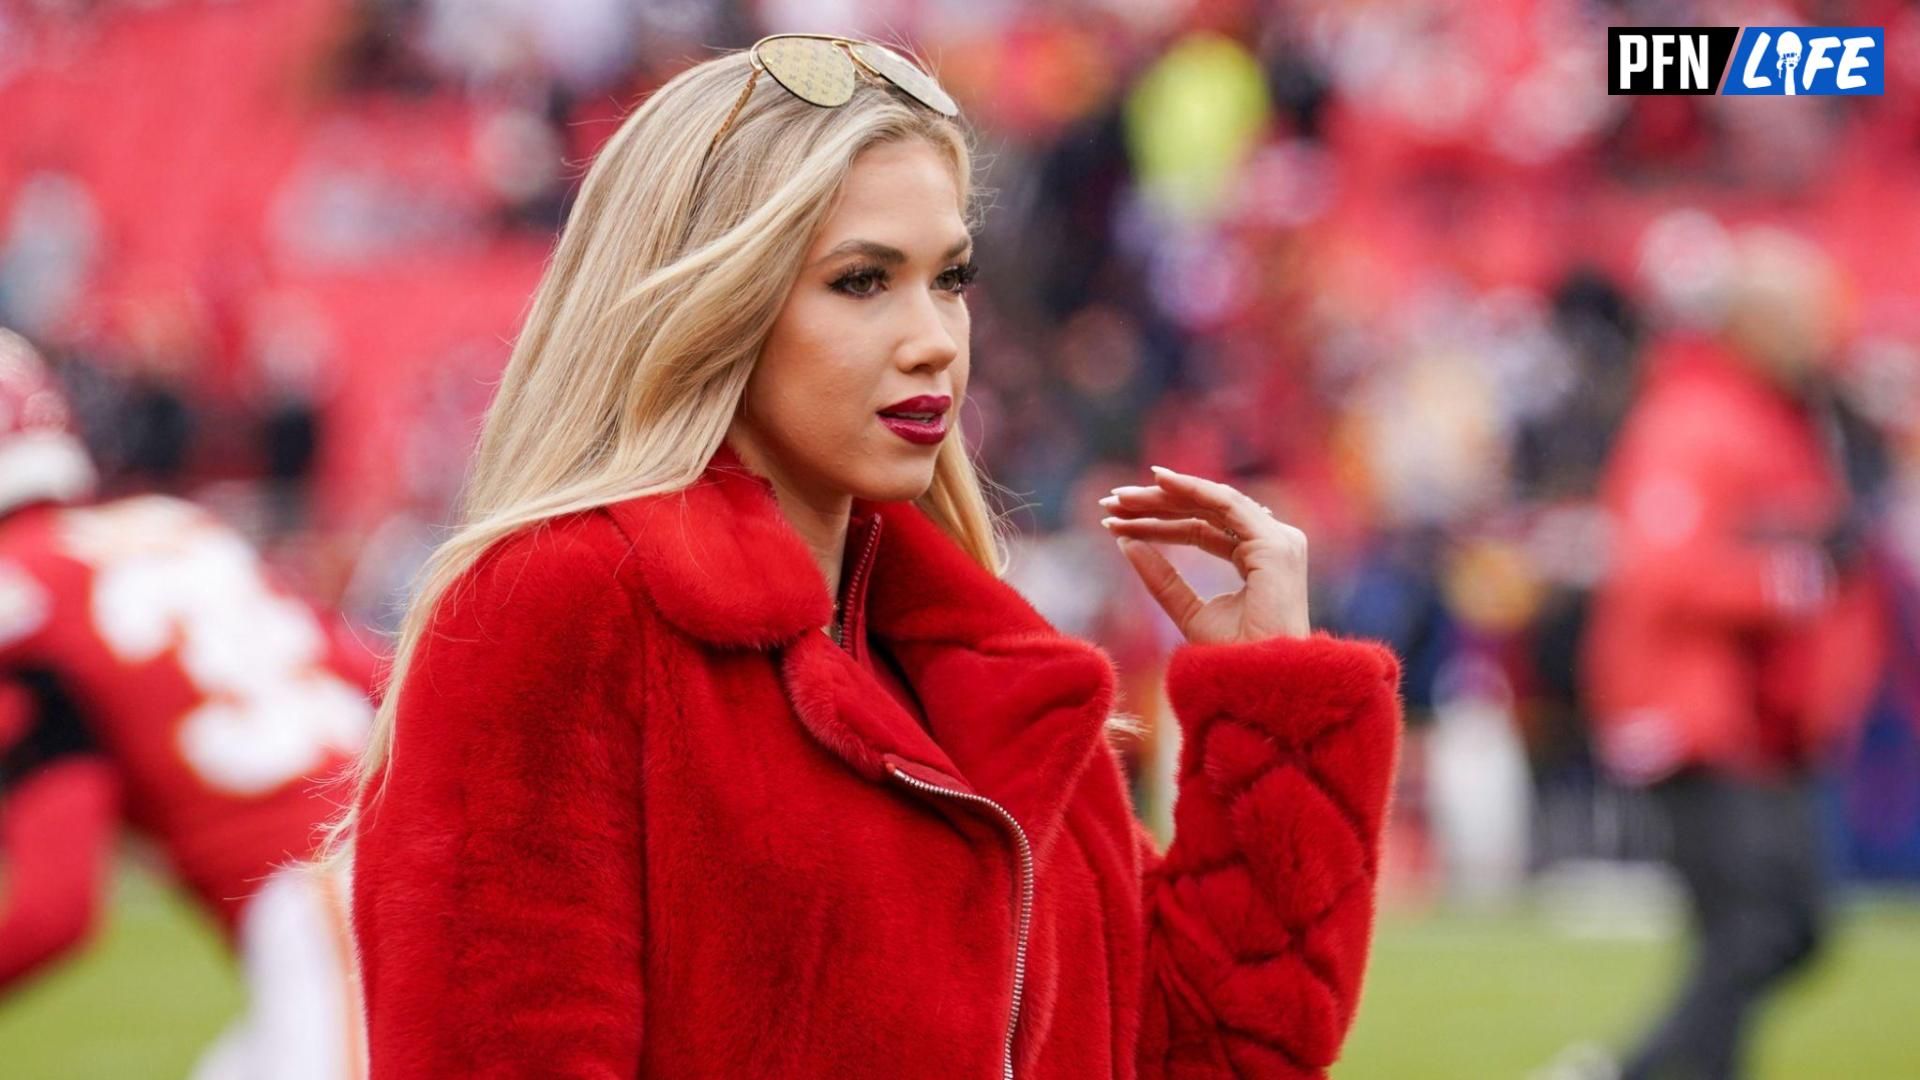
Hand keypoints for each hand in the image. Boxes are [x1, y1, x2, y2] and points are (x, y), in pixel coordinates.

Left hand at [1100, 465, 1309, 644]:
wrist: (1256, 687)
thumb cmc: (1232, 660)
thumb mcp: (1188, 612)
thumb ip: (1162, 578)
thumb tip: (1126, 544)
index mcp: (1258, 559)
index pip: (1202, 529)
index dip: (1158, 523)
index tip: (1114, 521)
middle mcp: (1273, 544)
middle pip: (1205, 512)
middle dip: (1155, 504)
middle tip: (1111, 501)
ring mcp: (1278, 542)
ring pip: (1212, 503)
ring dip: (1164, 496)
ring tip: (1120, 497)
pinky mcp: (1274, 545)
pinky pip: (1227, 505)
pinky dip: (1192, 488)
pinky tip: (1159, 482)